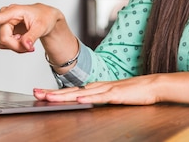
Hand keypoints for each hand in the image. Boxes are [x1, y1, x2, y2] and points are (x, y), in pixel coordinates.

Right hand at [0, 3, 61, 53]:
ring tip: (27, 42)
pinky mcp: (2, 30)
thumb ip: (32, 37)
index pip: (0, 18)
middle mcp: (4, 15)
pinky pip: (4, 44)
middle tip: (31, 48)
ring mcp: (2, 23)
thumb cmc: (44, 18)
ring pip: (2, 43)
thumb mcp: (42, 27)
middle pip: (3, 38)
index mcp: (15, 11)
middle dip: (16, 46)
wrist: (45, 18)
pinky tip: (22, 41)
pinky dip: (14, 47)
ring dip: (15, 47)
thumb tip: (26, 45)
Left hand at [34, 71, 188, 106]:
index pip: (71, 90)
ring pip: (80, 94)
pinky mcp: (115, 95)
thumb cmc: (134, 92)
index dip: (54, 92)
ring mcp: (106, 90)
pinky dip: (87, 98)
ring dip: (63, 96)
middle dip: (51, 93)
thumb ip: (99, 98)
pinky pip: (99, 98)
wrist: (153, 86)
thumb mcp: (112, 97)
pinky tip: (78, 99)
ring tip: (47, 97)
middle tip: (34, 93)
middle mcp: (97, 88)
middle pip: (70, 91)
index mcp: (96, 88)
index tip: (38, 92)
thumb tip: (85, 102)